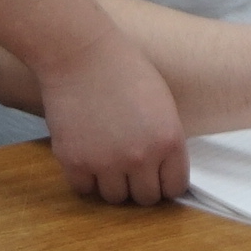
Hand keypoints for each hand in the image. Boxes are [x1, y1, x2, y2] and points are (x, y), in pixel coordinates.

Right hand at [38, 35, 192, 205]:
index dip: (165, 182)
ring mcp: (106, 162)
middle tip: (129, 168)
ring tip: (105, 160)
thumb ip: (165, 139)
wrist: (79, 53)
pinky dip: (85, 179)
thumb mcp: (162, 103)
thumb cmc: (123, 68)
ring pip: (115, 198)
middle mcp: (141, 157)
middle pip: (145, 198)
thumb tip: (162, 170)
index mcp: (169, 140)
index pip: (175, 187)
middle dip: (139, 185)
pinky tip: (86, 158)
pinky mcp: (75, 161)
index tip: (156, 175)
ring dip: (112, 184)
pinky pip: (84, 189)